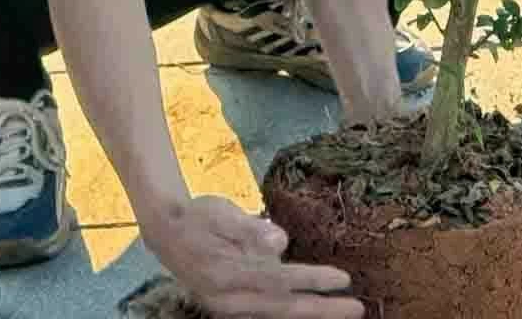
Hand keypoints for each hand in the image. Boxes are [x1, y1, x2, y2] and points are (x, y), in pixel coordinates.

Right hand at [141, 197, 360, 318]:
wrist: (165, 232)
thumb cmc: (198, 216)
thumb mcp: (220, 213)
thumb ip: (249, 229)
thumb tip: (281, 242)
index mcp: (226, 274)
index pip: (279, 281)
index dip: (312, 281)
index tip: (343, 279)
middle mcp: (229, 298)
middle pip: (283, 307)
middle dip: (321, 309)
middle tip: (357, 307)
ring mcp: (230, 306)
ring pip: (278, 313)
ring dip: (312, 313)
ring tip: (343, 309)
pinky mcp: (233, 305)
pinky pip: (269, 311)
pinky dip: (293, 311)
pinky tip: (314, 308)